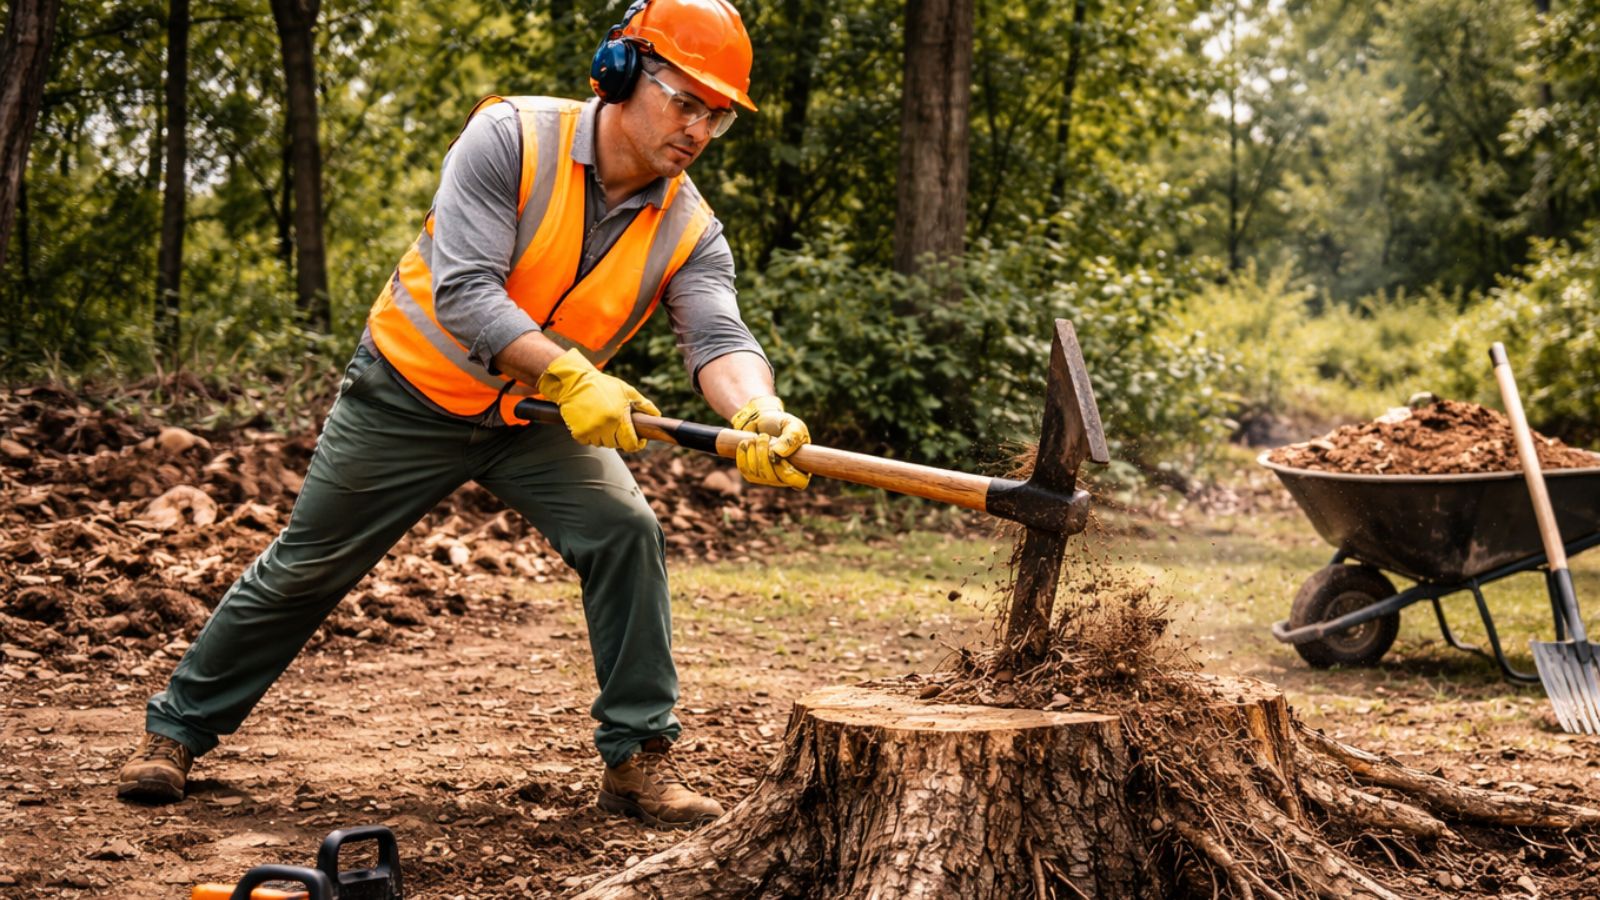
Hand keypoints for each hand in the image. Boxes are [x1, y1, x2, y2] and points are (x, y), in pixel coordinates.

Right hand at [536, 348, 659, 451]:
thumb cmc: (603, 385)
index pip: (631, 444)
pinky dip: (592, 435)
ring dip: (606, 436)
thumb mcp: (626, 391)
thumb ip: (644, 404)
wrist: (574, 382)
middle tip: (619, 425)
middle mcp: (605, 427)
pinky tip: (592, 422)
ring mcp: (591, 431)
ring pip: (603, 444)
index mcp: (619, 417)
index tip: (639, 439)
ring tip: (605, 421)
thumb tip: (656, 416)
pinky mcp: (578, 433)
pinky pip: (589, 442)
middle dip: (621, 437)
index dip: (637, 444)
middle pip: (617, 445)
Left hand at [731, 395, 809, 489]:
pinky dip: (743, 454)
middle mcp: (785, 477)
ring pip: (757, 472)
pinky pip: (745, 470)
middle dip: (765, 453)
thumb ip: (792, 437)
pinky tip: (746, 443)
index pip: (799, 481)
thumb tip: (780, 453)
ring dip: (754, 451)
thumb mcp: (792, 425)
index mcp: (801, 467)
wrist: (760, 420)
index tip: (780, 453)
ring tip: (757, 437)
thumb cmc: (781, 424)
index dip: (788, 470)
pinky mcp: (751, 474)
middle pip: (772, 477)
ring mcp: (767, 478)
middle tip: (764, 436)